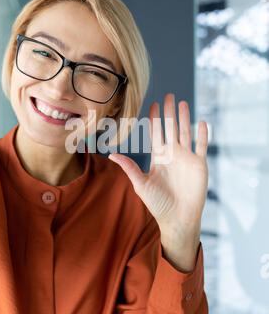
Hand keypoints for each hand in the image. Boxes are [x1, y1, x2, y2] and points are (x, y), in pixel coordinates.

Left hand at [108, 93, 208, 271]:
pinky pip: (202, 145)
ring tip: (183, 103)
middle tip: (169, 95)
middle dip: (169, 112)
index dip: (155, 119)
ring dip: (184, 118)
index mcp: (158, 157)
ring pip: (186, 132)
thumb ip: (129, 167)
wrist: (178, 218)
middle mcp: (172, 155)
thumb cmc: (158, 204)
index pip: (156, 133)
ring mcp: (186, 158)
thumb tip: (112, 154)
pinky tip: (201, 122)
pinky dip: (202, 134)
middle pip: (171, 128)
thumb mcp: (141, 184)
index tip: (153, 104)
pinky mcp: (199, 165)